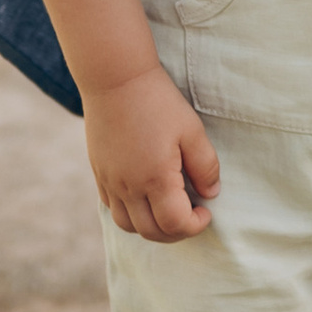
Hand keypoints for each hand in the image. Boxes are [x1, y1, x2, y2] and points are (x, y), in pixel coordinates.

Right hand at [84, 67, 221, 239]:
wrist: (115, 78)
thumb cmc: (158, 101)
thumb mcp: (192, 130)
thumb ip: (205, 166)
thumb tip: (211, 193)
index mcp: (155, 178)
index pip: (175, 224)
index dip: (195, 225)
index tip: (206, 211)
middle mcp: (128, 187)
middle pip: (151, 232)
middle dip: (176, 232)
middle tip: (191, 216)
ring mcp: (110, 182)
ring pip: (128, 226)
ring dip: (151, 228)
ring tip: (168, 210)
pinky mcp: (99, 173)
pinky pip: (112, 208)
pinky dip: (131, 214)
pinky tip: (145, 197)